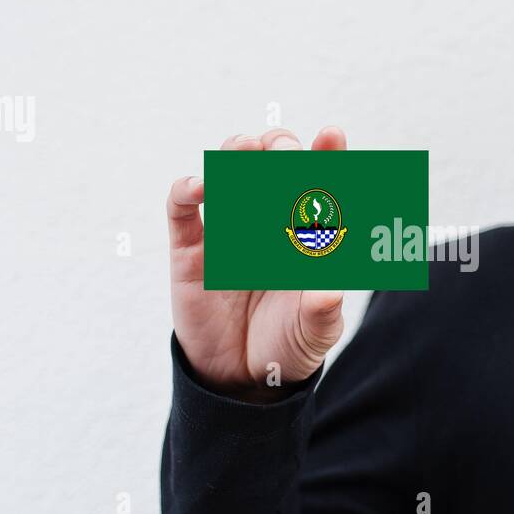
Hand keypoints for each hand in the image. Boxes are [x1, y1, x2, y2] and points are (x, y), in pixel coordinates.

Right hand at [167, 127, 346, 401]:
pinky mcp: (190, 247)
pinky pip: (182, 207)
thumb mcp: (313, 336)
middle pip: (273, 162)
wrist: (240, 378)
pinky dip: (188, 189)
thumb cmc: (288, 346)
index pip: (319, 182)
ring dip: (238, 153)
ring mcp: (229, 229)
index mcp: (306, 232)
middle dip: (281, 149)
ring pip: (230, 171)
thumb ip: (321, 314)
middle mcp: (268, 221)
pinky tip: (201, 187)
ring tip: (244, 153)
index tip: (331, 135)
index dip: (325, 154)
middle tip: (285, 155)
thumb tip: (329, 293)